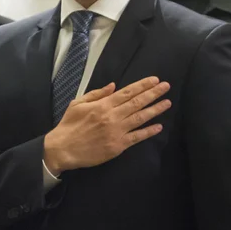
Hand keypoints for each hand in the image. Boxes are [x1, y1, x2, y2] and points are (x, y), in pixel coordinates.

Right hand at [44, 77, 170, 173]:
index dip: (142, 85)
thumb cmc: (69, 125)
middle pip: (137, 102)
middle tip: (166, 87)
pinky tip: (158, 126)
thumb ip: (96, 94)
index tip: (155, 80)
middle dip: (153, 93)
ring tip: (167, 103)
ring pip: (140, 118)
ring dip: (155, 110)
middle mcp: (112, 116)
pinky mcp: (118, 145)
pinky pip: (137, 137)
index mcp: (102, 105)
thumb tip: (113, 86)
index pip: (127, 92)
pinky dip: (148, 131)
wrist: (63, 148)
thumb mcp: (78, 103)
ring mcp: (117, 131)